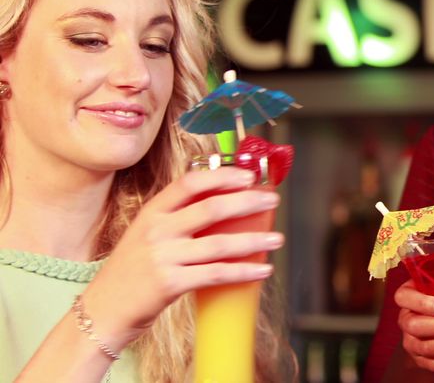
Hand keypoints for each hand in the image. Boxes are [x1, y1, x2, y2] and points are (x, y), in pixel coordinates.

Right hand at [78, 167, 283, 352]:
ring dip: (254, 240)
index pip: (189, 183)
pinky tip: (262, 270)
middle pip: (211, 208)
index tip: (248, 175)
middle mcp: (156, 231)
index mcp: (152, 213)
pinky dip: (243, 272)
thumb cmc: (131, 272)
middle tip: (273, 200)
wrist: (102, 312)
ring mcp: (162, 257)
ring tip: (277, 239)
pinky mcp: (169, 284)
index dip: (222, 176)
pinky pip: (216, 274)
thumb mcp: (146, 235)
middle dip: (248, 202)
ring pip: (219, 244)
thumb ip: (176, 219)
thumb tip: (224, 204)